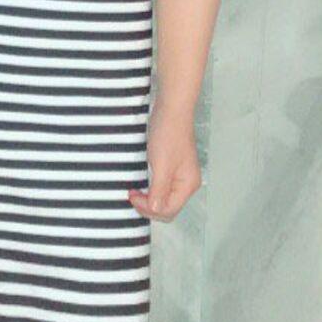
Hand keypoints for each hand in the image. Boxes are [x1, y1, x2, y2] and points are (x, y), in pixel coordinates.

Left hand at [128, 103, 201, 218]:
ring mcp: (180, 177)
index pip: (168, 211)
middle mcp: (187, 184)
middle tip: (133, 195)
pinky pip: (161, 187)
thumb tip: (155, 209)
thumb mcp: (161, 165)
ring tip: (135, 191)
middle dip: (148, 206)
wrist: (171, 110)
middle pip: (167, 208)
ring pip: (163, 199)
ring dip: (149, 199)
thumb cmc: (169, 133)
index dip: (148, 208)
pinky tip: (141, 183)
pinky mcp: (172, 169)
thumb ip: (159, 190)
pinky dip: (150, 189)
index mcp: (188, 185)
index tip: (133, 195)